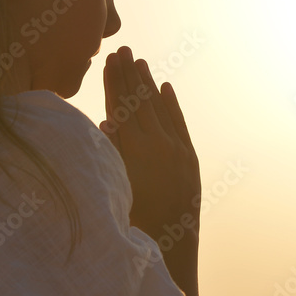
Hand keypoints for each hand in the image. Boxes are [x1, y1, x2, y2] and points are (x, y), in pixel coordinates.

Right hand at [99, 46, 201, 243]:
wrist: (169, 246)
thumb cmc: (132, 222)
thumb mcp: (115, 187)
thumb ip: (111, 153)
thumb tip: (105, 120)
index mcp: (134, 152)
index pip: (122, 107)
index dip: (115, 82)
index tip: (109, 61)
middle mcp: (158, 147)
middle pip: (141, 102)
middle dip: (130, 74)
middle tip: (122, 49)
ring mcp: (177, 151)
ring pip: (159, 109)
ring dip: (149, 84)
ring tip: (139, 62)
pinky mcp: (190, 159)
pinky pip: (179, 124)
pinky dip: (171, 105)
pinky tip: (165, 88)